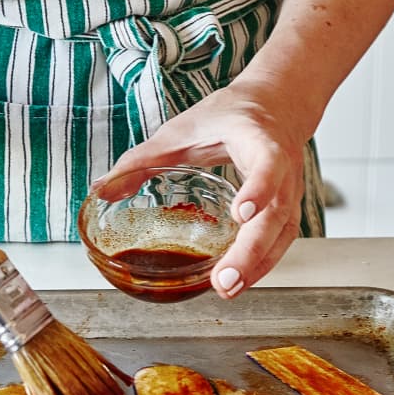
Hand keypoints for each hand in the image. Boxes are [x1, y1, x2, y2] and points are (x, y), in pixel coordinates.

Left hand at [90, 82, 307, 297]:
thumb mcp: (182, 129)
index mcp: (258, 139)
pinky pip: (281, 240)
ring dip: (257, 265)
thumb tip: (103, 188)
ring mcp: (290, 189)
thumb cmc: (230, 115)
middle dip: (252, 250)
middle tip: (225, 279)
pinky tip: (239, 281)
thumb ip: (143, 158)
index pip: (267, 163)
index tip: (242, 213)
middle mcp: (283, 167)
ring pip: (282, 233)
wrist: (275, 104)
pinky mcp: (288, 207)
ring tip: (228, 290)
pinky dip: (262, 263)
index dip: (258, 188)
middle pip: (276, 213)